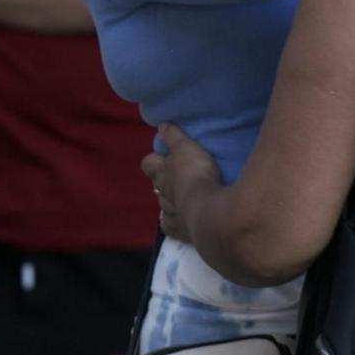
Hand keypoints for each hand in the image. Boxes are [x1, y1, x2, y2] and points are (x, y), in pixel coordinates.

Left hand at [142, 123, 223, 242]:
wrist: (207, 211)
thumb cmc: (196, 174)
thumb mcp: (186, 147)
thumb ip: (174, 136)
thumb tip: (161, 124)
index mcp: (161, 172)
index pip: (148, 163)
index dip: (153, 160)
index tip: (162, 157)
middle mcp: (161, 192)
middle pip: (155, 185)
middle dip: (162, 181)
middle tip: (176, 176)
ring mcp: (168, 212)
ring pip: (163, 205)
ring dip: (170, 200)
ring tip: (183, 197)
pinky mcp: (178, 230)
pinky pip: (169, 225)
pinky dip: (174, 221)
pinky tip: (181, 219)